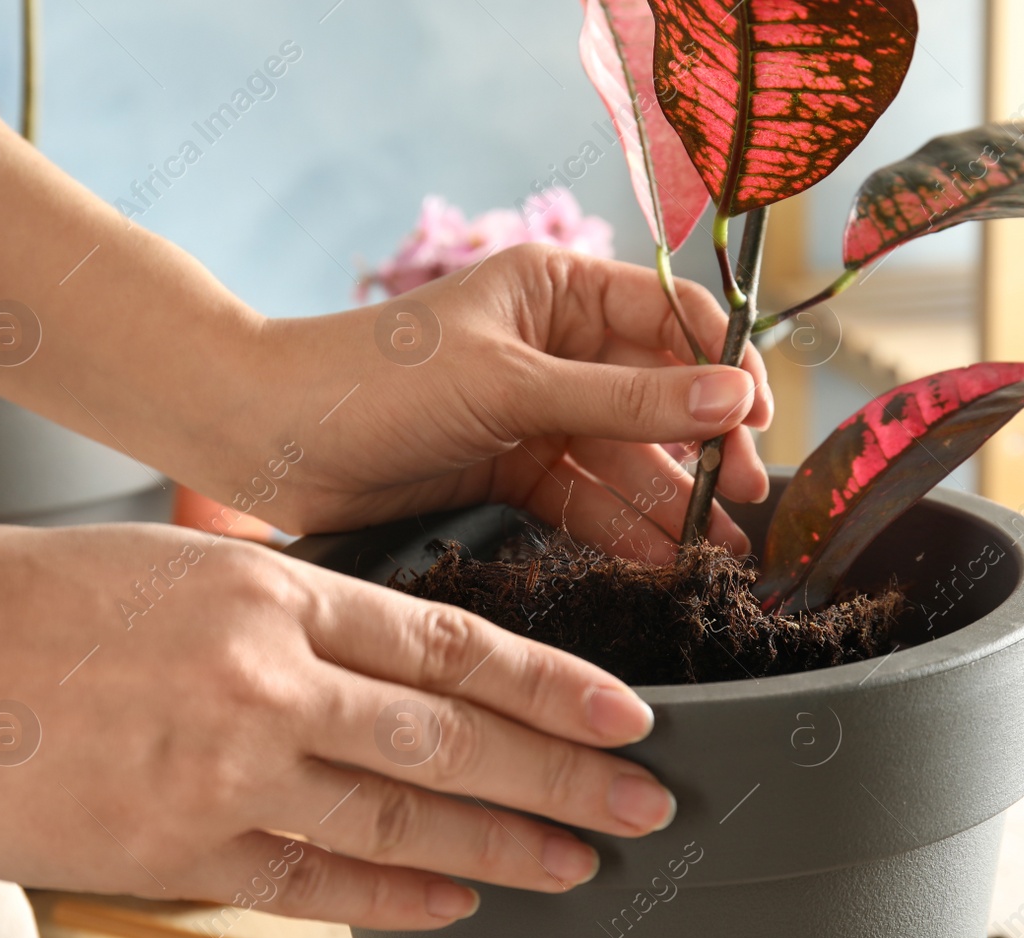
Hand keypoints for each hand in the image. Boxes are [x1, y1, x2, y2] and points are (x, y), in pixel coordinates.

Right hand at [0, 524, 676, 928]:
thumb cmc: (20, 601)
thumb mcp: (177, 564)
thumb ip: (286, 611)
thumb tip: (378, 662)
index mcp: (273, 589)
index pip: (454, 641)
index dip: (554, 683)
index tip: (624, 714)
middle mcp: (271, 680)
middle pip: (456, 736)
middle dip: (566, 776)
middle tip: (646, 801)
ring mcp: (231, 772)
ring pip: (406, 816)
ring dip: (507, 846)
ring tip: (580, 861)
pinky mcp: (181, 851)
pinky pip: (318, 879)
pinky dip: (399, 896)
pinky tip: (459, 901)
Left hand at [236, 245, 772, 558]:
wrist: (266, 437)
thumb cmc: (374, 378)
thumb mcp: (510, 384)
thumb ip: (624, 399)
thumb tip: (731, 399)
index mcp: (560, 291)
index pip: (673, 318)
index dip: (723, 367)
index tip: (757, 422)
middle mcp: (557, 347)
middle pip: (660, 397)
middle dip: (705, 449)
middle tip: (743, 501)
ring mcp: (537, 413)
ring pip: (627, 458)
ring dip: (671, 502)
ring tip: (717, 556)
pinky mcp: (513, 471)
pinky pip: (586, 500)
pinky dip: (622, 530)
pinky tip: (663, 561)